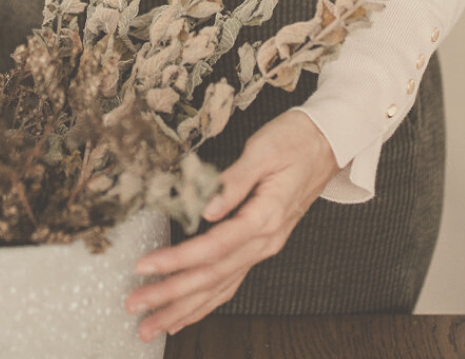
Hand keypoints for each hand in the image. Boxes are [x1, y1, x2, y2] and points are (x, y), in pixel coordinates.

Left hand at [125, 108, 339, 341]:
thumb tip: (207, 208)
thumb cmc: (296, 140)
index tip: (146, 266)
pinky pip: (231, 282)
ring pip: (221, 288)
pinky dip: (207, 302)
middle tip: (136, 305)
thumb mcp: (264, 150)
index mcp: (264, 218)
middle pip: (213, 277)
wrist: (328, 142)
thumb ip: (235, 181)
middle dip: (171, 296)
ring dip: (185, 309)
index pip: (213, 247)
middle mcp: (265, 241)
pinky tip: (187, 314)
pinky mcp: (261, 244)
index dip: (177, 260)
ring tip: (152, 325)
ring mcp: (264, 247)